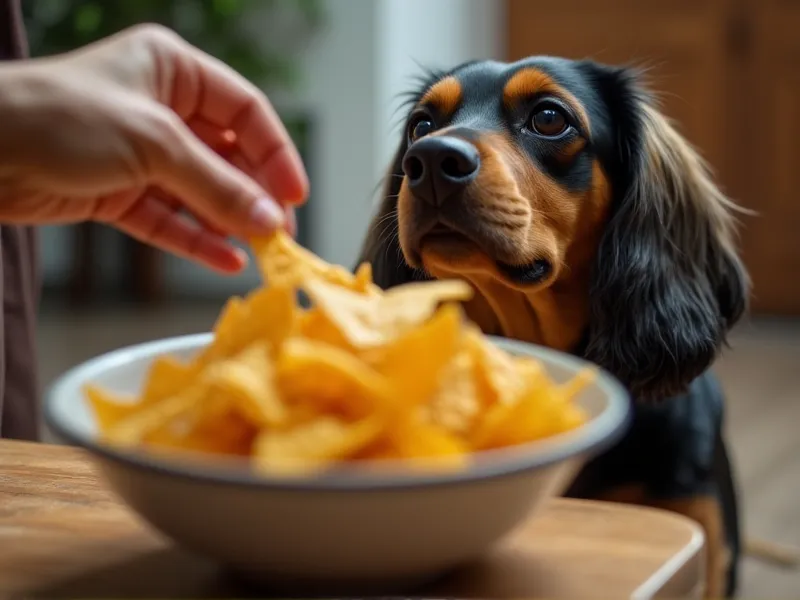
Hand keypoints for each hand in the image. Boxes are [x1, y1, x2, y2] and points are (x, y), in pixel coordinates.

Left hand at [0, 24, 307, 272]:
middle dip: (254, 196)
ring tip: (261, 253)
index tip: (295, 195)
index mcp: (173, 71)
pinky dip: (196, 240)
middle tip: (281, 234)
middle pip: (227, 156)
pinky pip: (171, 218)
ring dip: (230, 223)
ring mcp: (141, 154)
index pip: (245, 111)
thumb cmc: (57, 116)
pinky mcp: (120, 193)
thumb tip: (269, 218)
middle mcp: (161, 110)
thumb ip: (216, 184)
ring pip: (201, 193)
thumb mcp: (152, 143)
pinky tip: (225, 260)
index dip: (275, 152)